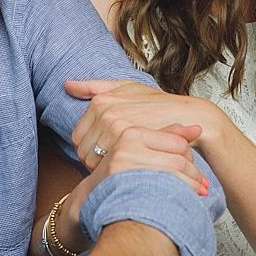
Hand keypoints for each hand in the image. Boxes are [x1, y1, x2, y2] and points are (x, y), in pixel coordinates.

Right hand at [62, 122, 209, 232]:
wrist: (91, 197)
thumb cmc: (119, 172)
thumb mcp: (138, 146)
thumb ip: (166, 134)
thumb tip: (197, 127)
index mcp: (131, 132)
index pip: (176, 142)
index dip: (190, 157)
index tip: (196, 169)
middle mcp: (127, 146)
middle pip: (177, 158)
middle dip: (194, 174)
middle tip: (203, 185)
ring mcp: (125, 166)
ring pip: (173, 173)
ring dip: (191, 186)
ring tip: (199, 192)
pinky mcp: (125, 185)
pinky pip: (164, 188)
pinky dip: (180, 195)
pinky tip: (186, 200)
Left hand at [66, 79, 219, 168]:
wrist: (189, 119)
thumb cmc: (157, 106)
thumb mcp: (126, 88)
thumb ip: (94, 87)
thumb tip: (67, 85)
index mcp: (101, 101)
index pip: (77, 137)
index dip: (90, 147)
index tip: (106, 150)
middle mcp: (105, 112)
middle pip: (82, 151)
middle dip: (95, 159)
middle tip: (116, 159)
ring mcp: (117, 127)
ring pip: (93, 161)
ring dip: (104, 167)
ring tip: (122, 162)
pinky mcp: (128, 142)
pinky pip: (107, 166)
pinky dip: (113, 170)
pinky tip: (127, 167)